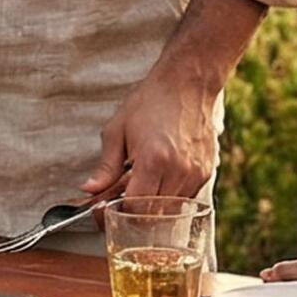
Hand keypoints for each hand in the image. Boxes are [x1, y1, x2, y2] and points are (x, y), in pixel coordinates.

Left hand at [79, 62, 219, 205]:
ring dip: (151, 205)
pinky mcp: (206, 172)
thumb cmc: (151, 101)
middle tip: (117, 197)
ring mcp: (196, 173)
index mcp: (153, 160)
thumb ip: (105, 167)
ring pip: (170, 210)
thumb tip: (90, 190)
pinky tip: (157, 178)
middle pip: (153, 214)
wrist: (187, 82)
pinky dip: (168, 196)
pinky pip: (184, 198)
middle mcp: (178, 171)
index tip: (104, 208)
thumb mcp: (117, 130)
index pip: (135, 207)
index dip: (116, 212)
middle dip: (132, 211)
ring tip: (138, 181)